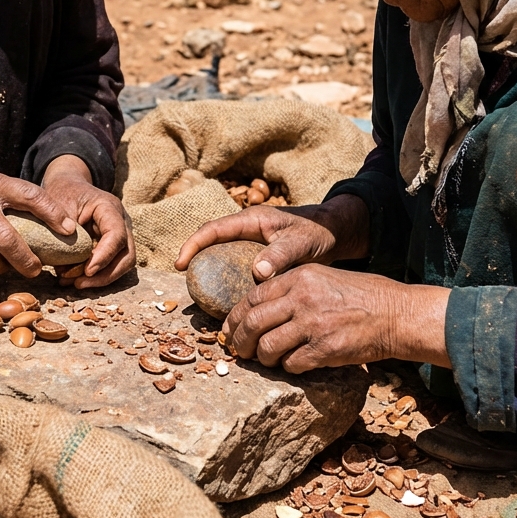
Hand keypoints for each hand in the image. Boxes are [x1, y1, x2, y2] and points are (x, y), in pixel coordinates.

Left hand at [40, 155, 134, 287]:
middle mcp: (121, 221)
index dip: (104, 255)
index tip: (87, 271)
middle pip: (127, 255)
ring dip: (101, 278)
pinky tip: (75, 280)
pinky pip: (112, 265)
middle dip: (106, 274)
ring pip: (123, 264)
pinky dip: (96, 276)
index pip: (117, 235)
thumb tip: (66, 268)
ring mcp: (121, 234)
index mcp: (109, 207)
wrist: (68, 185)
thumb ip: (61, 233)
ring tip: (75, 284)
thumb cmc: (62, 193)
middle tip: (80, 283)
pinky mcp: (113, 244)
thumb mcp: (57, 207)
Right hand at [174, 194, 370, 280]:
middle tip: (187, 281)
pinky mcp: (259, 253)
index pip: (212, 229)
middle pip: (211, 240)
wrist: (336, 231)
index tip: (180, 264)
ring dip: (210, 268)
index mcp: (251, 220)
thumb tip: (257, 272)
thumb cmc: (319, 232)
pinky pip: (235, 263)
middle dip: (195, 256)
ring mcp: (251, 241)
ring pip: (222, 252)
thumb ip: (281, 254)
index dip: (193, 245)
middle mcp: (247, 228)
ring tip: (203, 292)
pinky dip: (227, 276)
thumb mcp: (301, 242)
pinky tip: (228, 297)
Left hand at [221, 264, 450, 372]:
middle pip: (253, 323)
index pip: (252, 298)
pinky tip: (294, 365)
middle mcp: (302, 298)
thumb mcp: (323, 278)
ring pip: (268, 346)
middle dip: (240, 341)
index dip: (235, 318)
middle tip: (238, 352)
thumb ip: (291, 289)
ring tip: (266, 361)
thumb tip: (257, 310)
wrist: (398, 314)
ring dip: (263, 358)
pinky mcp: (326, 349)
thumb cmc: (361, 297)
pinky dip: (288, 368)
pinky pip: (292, 363)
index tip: (229, 330)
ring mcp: (314, 324)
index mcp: (298, 277)